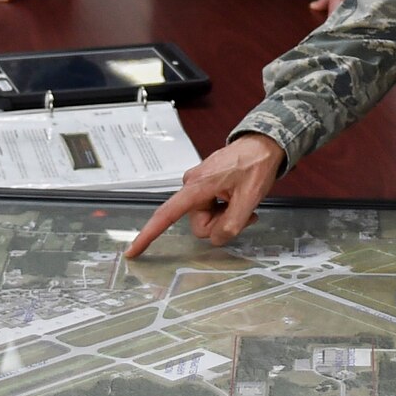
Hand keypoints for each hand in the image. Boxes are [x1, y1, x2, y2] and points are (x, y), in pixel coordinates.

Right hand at [125, 134, 284, 257]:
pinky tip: (237, 197)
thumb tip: (216, 239)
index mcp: (197, 187)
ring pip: (206, 219)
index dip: (148, 235)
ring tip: (241, 199)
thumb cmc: (256, 165)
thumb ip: (231, 225)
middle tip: (243, 209)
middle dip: (222, 223)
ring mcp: (197, 186)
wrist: (263, 145)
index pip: (166, 214)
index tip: (132, 251)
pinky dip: (225, 209)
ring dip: (225, 215)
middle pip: (200, 225)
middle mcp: (191, 185)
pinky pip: (210, 209)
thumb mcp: (249, 199)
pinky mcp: (203, 186)